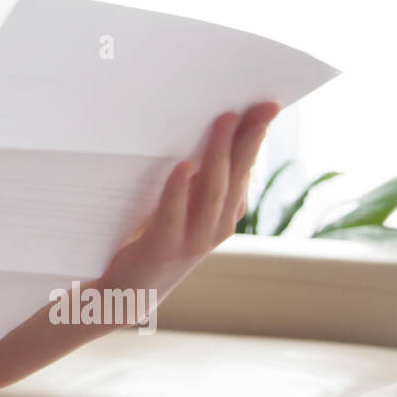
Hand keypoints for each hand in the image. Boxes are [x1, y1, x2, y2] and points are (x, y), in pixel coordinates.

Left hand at [99, 101, 280, 304]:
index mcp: (224, 212)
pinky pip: (173, 214)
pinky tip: (183, 167)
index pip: (245, 167)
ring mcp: (192, 239)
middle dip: (248, 137)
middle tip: (259, 105)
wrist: (128, 292)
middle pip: (236, 175)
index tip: (268, 104)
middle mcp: (216, 225)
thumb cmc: (153, 239)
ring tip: (223, 121)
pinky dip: (178, 190)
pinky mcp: (163, 248)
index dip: (256, 136)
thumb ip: (195, 179)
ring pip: (212, 191)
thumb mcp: (182, 207)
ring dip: (218, 154)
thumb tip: (205, 131)